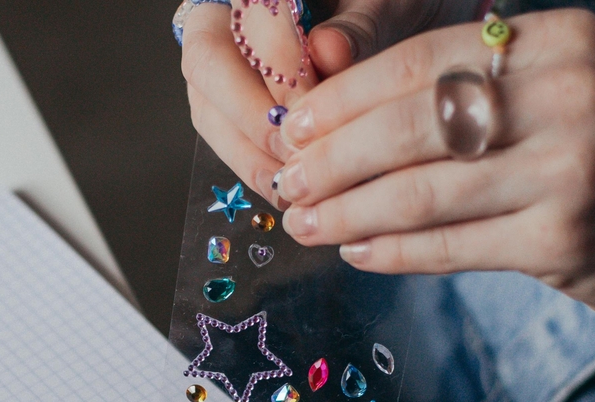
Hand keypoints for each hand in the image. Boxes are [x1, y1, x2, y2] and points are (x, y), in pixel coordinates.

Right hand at [179, 0, 479, 205]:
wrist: (383, 24)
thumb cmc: (387, 8)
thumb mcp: (387, 4)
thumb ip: (359, 25)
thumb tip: (329, 52)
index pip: (251, 19)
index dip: (280, 69)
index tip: (313, 111)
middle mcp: (223, 16)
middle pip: (207, 64)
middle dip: (252, 118)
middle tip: (298, 155)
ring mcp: (216, 60)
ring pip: (206, 107)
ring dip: (248, 154)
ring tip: (294, 184)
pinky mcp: (220, 102)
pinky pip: (221, 136)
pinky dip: (253, 167)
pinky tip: (287, 189)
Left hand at [276, 9, 594, 355]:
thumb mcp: (555, 95)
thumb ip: (466, 95)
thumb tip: (337, 121)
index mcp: (556, 41)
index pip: (421, 62)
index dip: (344, 99)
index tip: (292, 128)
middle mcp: (569, 94)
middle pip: (412, 126)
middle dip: (332, 159)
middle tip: (286, 182)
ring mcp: (572, 168)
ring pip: (422, 192)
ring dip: (348, 213)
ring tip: (305, 224)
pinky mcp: (567, 239)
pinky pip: (450, 246)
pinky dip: (393, 252)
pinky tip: (357, 253)